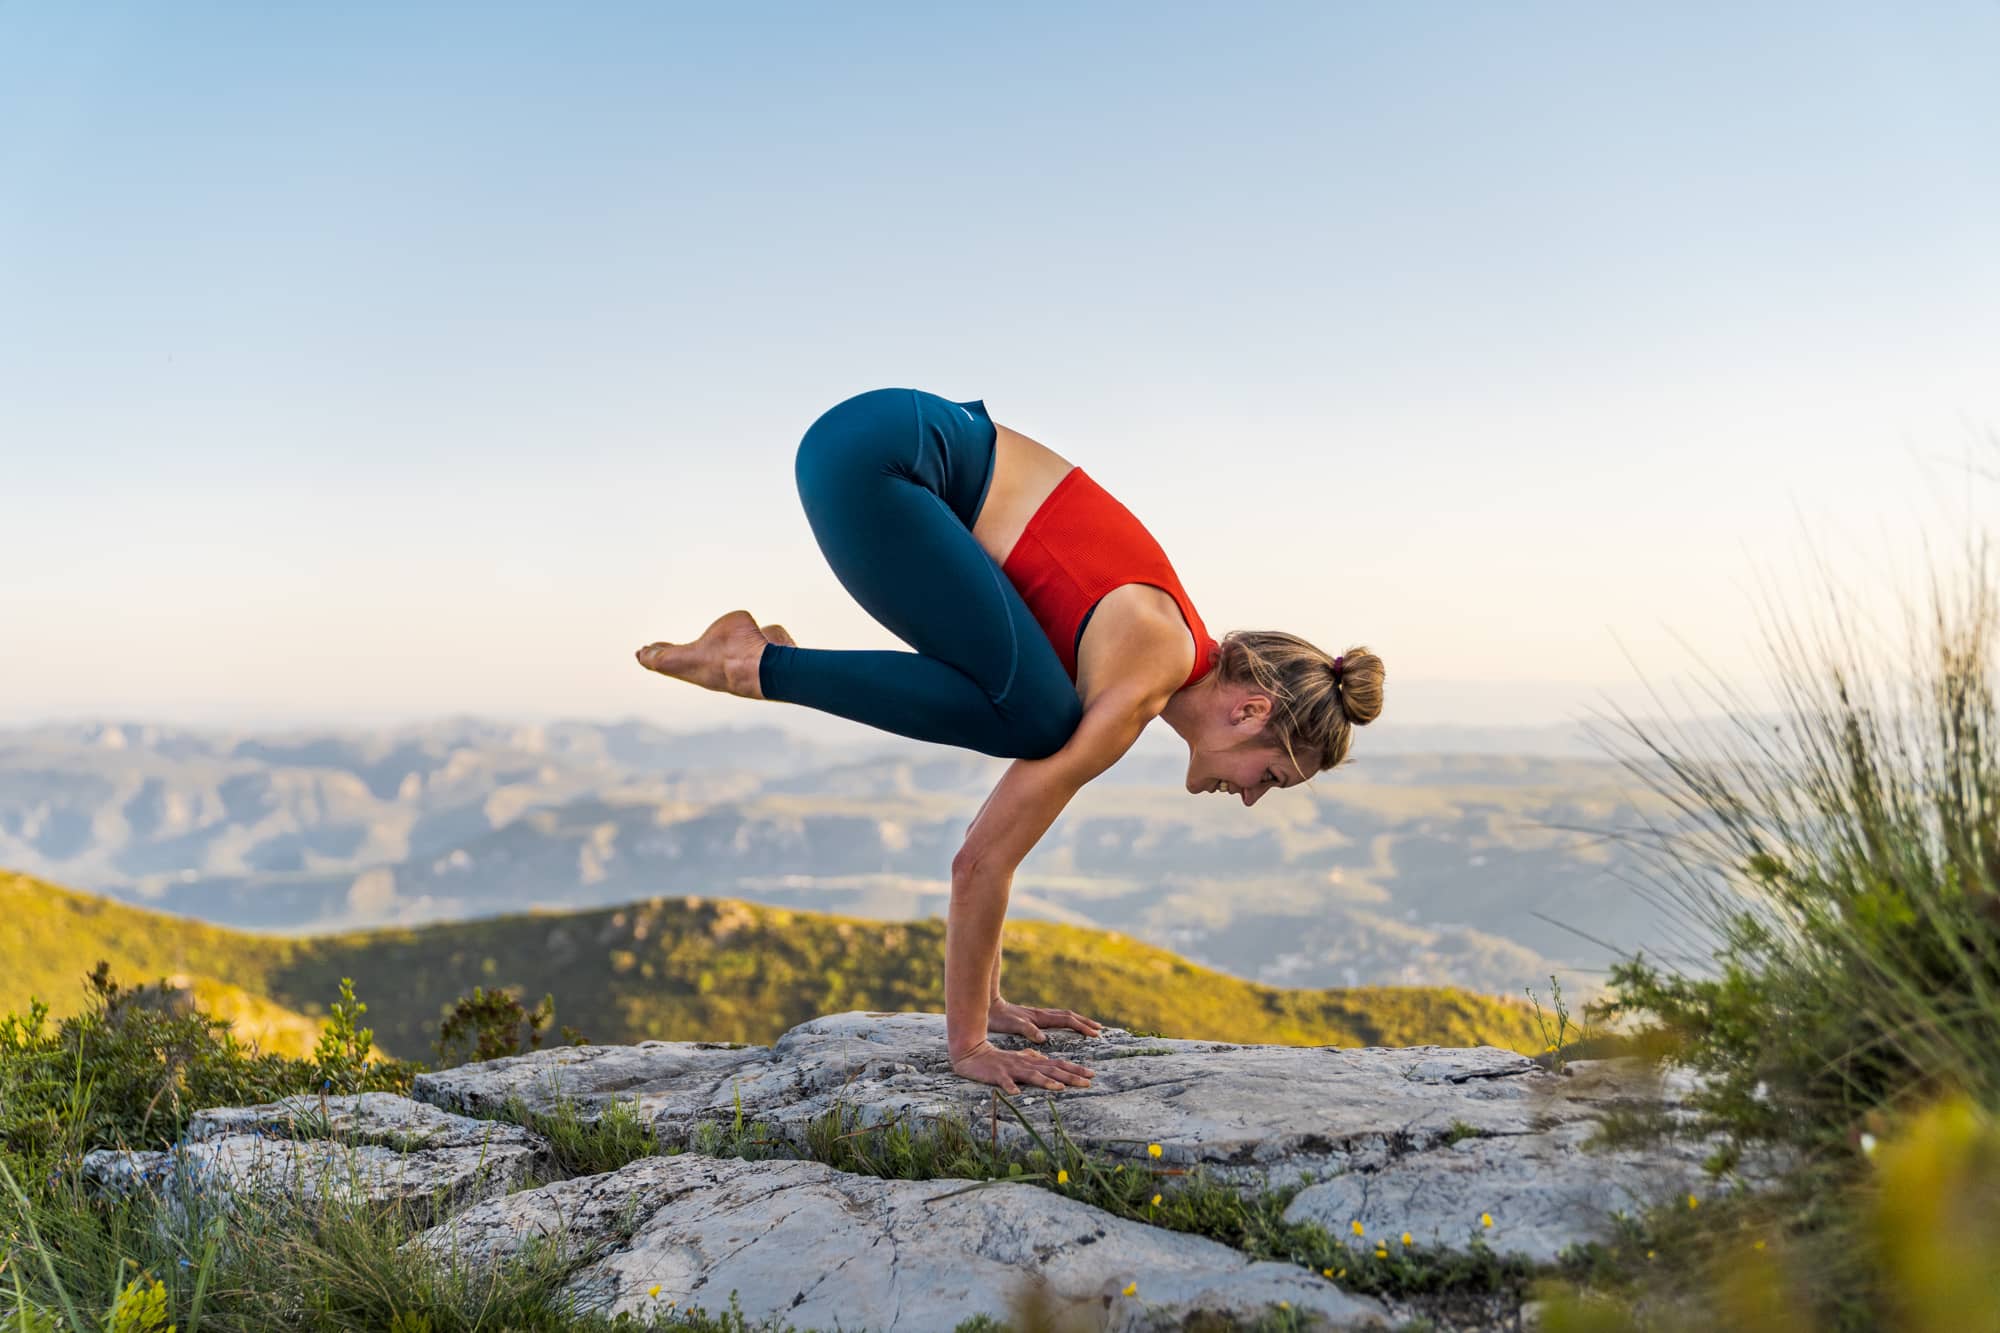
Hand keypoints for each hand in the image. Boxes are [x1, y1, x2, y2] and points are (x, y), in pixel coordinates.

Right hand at [949, 1039, 1094, 1093]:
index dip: (1075, 1069)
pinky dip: (1010, 1087)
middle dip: (1070, 1076)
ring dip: (1046, 1081)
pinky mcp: (997, 1075)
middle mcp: (1026, 1064)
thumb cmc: (997, 1059)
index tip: (1091, 1075)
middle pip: (1051, 1069)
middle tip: (1088, 1082)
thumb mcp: (1018, 1058)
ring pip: (1032, 1075)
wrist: (972, 1054)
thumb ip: (1032, 1058)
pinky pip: (1004, 1082)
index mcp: (1032, 1061)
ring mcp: (1012, 1069)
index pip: (1058, 1064)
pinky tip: (1016, 1094)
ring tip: (1060, 1087)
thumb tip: (1044, 1057)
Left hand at [988, 998, 1103, 1043]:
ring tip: (1089, 1027)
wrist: (989, 1007)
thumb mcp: (1013, 1025)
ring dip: (1078, 1021)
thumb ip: (1028, 1030)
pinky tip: (1067, 1027)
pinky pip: (1056, 1019)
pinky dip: (1067, 1022)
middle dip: (1085, 1023)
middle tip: (1100, 1030)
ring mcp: (1039, 1016)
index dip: (1082, 1027)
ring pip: (1064, 1016)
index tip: (1095, 1033)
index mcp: (1041, 1018)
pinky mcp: (1034, 1018)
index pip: (1067, 1021)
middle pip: (1069, 1016)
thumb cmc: (1000, 1018)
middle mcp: (1042, 1015)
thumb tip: (1043, 1038)